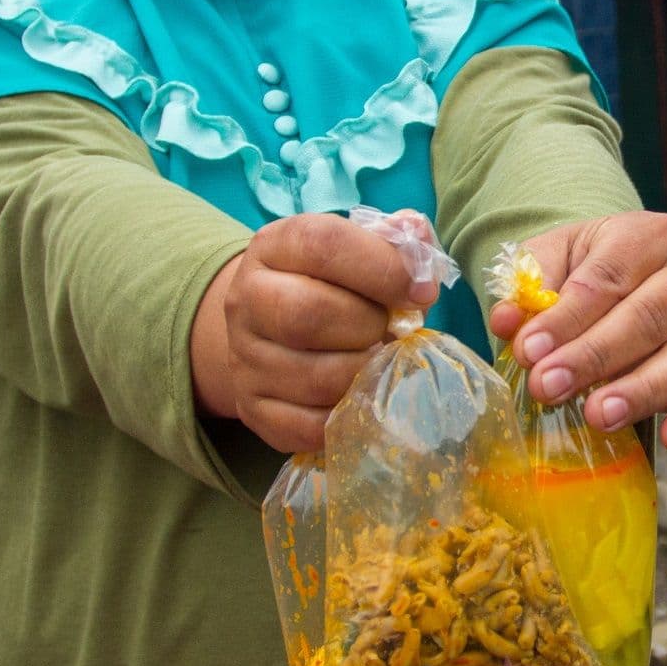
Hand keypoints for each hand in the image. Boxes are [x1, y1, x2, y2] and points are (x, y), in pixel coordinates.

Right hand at [192, 212, 439, 453]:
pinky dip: (347, 415)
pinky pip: (307, 426)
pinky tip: (360, 394)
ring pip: (313, 377)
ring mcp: (244, 358)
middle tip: (390, 331)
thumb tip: (418, 238)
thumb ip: (396, 241)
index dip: (384, 268)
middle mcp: (247, 298)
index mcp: (275, 245)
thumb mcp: (362, 249)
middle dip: (369, 326)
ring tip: (377, 361)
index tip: (422, 291)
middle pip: (308, 315)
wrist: (275, 328)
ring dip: (364, 374)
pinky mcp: (252, 408)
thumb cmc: (336, 285)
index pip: (324, 245)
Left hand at [487, 212, 666, 450]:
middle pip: (648, 318)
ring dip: (641, 392)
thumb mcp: (554, 257)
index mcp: (648, 236)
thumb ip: (530, 285)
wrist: (626, 267)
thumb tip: (506, 321)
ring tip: (599, 416)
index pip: (607, 279)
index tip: (529, 352)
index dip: (566, 319)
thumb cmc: (587, 265)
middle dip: (594, 358)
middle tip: (549, 388)